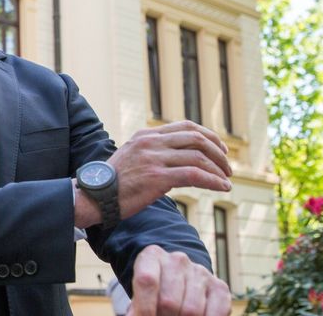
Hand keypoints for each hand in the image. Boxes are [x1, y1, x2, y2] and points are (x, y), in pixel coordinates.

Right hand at [75, 121, 231, 226]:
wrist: (94, 196)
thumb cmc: (112, 182)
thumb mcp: (132, 156)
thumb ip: (152, 152)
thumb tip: (175, 159)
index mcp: (147, 135)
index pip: (186, 126)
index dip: (208, 135)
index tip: (220, 149)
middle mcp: (152, 142)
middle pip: (196, 138)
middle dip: (218, 152)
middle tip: (228, 166)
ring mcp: (154, 159)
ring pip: (198, 156)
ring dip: (218, 169)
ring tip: (227, 180)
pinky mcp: (157, 177)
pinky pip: (194, 174)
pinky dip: (212, 180)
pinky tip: (221, 187)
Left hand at [127, 245, 230, 315]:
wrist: (177, 282)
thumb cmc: (153, 293)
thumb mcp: (140, 295)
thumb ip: (138, 307)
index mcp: (152, 256)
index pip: (146, 281)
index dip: (144, 308)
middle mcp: (178, 260)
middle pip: (169, 301)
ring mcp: (200, 272)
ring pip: (191, 311)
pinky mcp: (220, 287)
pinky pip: (216, 313)